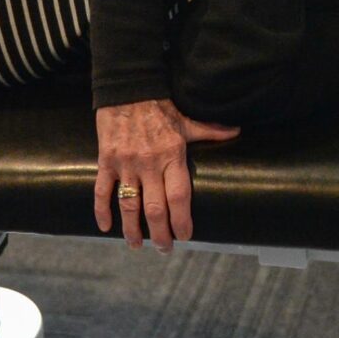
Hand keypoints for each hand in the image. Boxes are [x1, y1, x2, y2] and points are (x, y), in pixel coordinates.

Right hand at [95, 98, 238, 249]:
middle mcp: (149, 163)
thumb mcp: (186, 119)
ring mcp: (126, 164)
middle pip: (154, 208)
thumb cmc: (159, 105)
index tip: (185, 236)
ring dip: (132, 230)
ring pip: (128, 205)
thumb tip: (237, 131)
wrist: (127, 88)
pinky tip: (105, 228)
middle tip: (163, 249)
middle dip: (159, 234)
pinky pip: (102, 191)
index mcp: (172, 155)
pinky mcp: (106, 161)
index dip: (182, 220)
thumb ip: (210, 130)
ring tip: (137, 245)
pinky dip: (102, 211)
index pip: (179, 196)